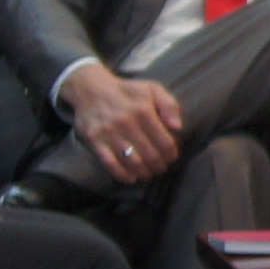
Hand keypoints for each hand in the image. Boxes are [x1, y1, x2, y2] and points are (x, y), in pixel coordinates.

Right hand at [65, 61, 184, 188]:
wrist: (91, 89)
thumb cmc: (128, 91)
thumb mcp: (153, 89)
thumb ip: (169, 106)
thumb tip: (177, 128)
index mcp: (144, 111)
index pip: (165, 142)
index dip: (171, 154)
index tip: (172, 157)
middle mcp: (127, 123)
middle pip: (150, 155)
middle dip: (160, 166)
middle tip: (161, 167)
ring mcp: (109, 133)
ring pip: (132, 162)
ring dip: (144, 173)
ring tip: (149, 174)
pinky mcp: (94, 141)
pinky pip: (110, 163)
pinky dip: (122, 175)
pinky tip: (131, 179)